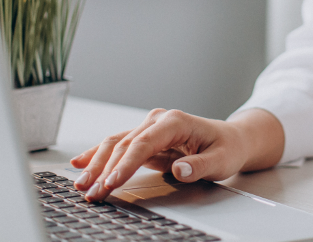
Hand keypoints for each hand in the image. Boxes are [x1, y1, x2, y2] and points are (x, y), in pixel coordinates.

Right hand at [70, 107, 284, 201]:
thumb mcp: (221, 160)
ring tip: (82, 185)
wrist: (231, 139)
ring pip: (116, 143)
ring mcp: (150, 127)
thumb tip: (180, 170)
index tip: (111, 184)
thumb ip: (200, 166)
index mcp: (176, 121)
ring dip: (97, 164)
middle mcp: (159, 120)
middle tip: (91, 193)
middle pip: (124, 144)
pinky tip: (80, 163)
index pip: (144, 143)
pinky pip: (118, 146)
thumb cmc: (227, 148)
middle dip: (104, 169)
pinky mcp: (145, 138)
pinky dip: (98, 155)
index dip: (125, 164)